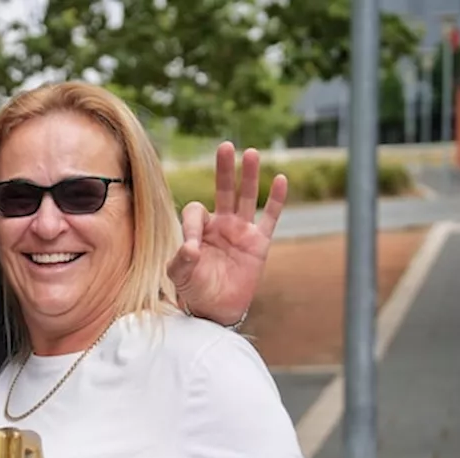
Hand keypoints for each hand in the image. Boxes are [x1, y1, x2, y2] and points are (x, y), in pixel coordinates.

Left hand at [168, 142, 286, 326]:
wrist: (217, 309)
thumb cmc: (195, 290)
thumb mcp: (179, 276)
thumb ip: (181, 260)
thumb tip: (190, 248)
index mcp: (198, 229)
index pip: (197, 211)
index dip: (193, 225)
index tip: (192, 249)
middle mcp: (220, 224)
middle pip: (223, 190)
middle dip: (224, 170)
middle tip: (225, 146)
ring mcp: (241, 231)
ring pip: (246, 198)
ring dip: (248, 177)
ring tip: (250, 153)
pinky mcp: (259, 243)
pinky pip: (269, 217)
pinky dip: (276, 199)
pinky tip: (280, 179)